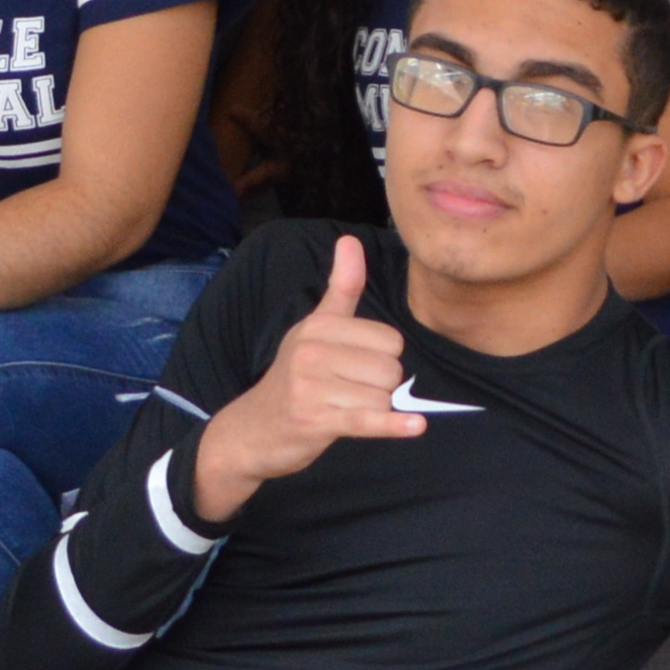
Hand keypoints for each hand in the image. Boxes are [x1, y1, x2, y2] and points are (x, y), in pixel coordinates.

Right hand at [190, 236, 421, 518]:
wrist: (254, 429)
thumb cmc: (293, 376)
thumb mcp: (314, 327)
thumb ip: (341, 287)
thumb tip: (350, 240)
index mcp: (318, 326)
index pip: (390, 340)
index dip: (382, 358)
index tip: (356, 367)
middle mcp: (312, 351)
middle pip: (391, 369)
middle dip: (382, 387)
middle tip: (350, 393)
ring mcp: (312, 387)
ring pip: (383, 398)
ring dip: (376, 411)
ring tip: (345, 409)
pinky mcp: (316, 421)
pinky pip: (368, 420)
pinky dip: (394, 426)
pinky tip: (415, 425)